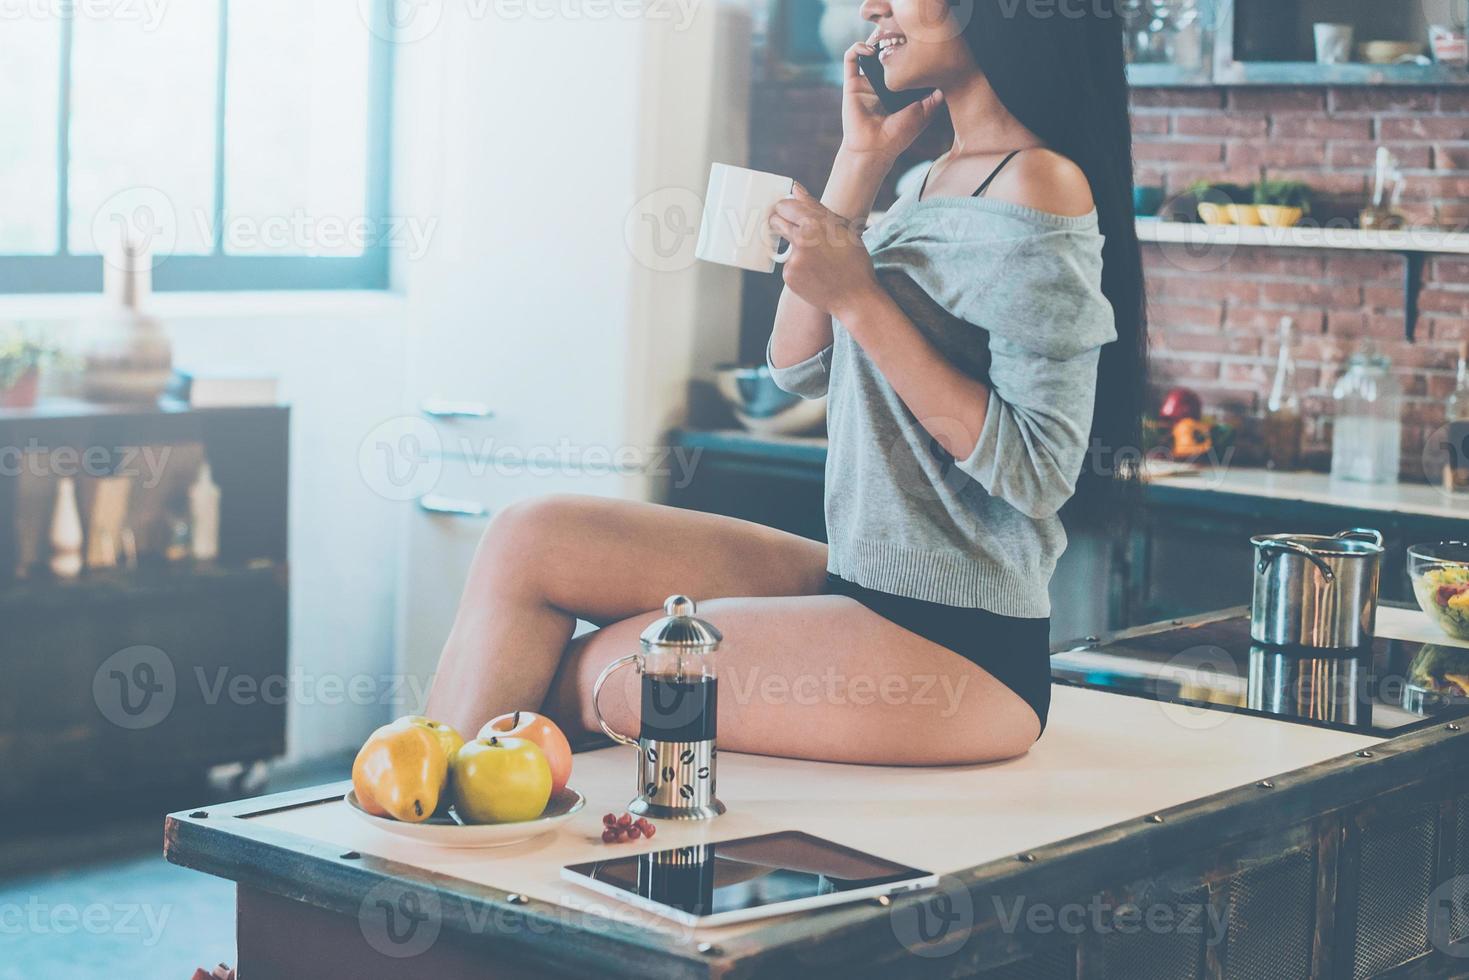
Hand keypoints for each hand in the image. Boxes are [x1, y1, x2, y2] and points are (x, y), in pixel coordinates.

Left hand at [770, 185, 881, 319]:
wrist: (855, 297)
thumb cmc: (853, 260)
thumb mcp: (842, 228)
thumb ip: (815, 206)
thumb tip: (795, 188)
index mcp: (815, 223)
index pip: (785, 205)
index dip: (786, 207)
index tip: (789, 211)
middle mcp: (801, 239)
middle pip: (776, 222)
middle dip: (780, 222)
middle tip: (792, 229)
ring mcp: (793, 259)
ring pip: (784, 244)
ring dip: (793, 246)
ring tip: (816, 257)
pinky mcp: (789, 275)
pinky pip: (788, 264)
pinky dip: (797, 265)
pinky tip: (814, 272)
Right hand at [839, 41, 944, 163]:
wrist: (875, 150)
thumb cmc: (898, 135)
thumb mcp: (923, 113)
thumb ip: (935, 98)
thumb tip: (946, 81)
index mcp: (896, 88)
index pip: (902, 62)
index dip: (907, 50)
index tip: (917, 43)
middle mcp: (880, 83)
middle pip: (885, 52)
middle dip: (892, 39)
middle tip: (902, 34)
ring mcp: (865, 82)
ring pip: (868, 51)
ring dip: (875, 39)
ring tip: (886, 37)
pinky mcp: (851, 84)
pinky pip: (850, 59)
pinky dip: (857, 48)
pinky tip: (870, 49)